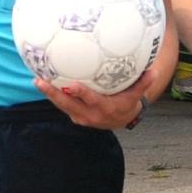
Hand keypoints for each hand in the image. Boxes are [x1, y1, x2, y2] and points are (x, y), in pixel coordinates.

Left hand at [35, 48, 169, 129]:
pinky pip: (63, 105)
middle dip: (54, 93)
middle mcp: (89, 115)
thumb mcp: (136, 95)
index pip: (91, 100)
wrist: (121, 121)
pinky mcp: (75, 116)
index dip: (81, 93)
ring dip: (49, 94)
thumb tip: (153, 70)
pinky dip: (53, 95)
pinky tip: (45, 82)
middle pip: (68, 104)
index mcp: (104, 109)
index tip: (71, 84)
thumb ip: (143, 83)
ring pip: (62, 105)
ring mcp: (80, 117)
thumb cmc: (127, 103)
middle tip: (41, 81)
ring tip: (38, 80)